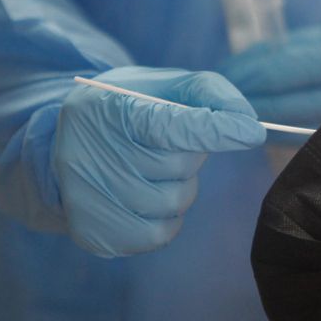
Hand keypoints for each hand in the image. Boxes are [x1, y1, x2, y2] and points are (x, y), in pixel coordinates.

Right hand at [53, 66, 264, 256]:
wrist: (69, 144)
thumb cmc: (126, 109)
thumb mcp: (159, 86)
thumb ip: (206, 92)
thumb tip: (246, 120)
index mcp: (107, 109)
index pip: (169, 125)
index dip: (215, 129)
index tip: (251, 132)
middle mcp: (90, 155)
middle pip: (178, 166)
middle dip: (190, 156)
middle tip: (168, 145)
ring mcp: (89, 199)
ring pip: (174, 202)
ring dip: (180, 187)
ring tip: (155, 170)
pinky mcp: (94, 234)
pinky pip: (160, 234)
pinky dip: (168, 218)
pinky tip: (148, 196)